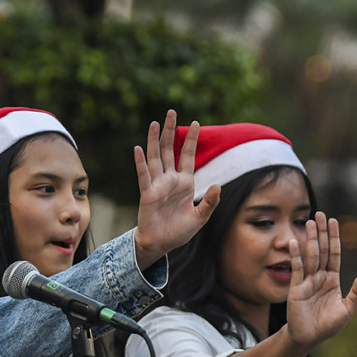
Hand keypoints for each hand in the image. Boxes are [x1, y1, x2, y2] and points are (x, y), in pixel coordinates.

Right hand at [133, 110, 219, 269]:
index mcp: (183, 183)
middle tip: (171, 112)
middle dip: (170, 131)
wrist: (161, 244)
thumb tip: (218, 185)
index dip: (190, 140)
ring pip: (155, 158)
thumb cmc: (178, 231)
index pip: (187, 155)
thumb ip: (210, 202)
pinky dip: (140, 162)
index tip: (195, 123)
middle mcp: (169, 180)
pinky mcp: (147, 194)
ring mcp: (157, 185)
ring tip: (154, 123)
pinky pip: (143, 175)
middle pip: (169, 150)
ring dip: (154, 140)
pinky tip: (138, 148)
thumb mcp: (201, 217)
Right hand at [284, 212, 356, 350]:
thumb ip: (356, 294)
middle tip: (319, 214)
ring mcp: (307, 281)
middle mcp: (319, 277)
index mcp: (332, 279)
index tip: (333, 221)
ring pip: (310, 256)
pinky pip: (297, 269)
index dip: (334, 238)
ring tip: (309, 222)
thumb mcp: (346, 310)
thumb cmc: (327, 325)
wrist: (309, 337)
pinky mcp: (296, 288)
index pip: (333, 254)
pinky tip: (295, 242)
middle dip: (320, 232)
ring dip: (310, 239)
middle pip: (321, 250)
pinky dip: (296, 255)